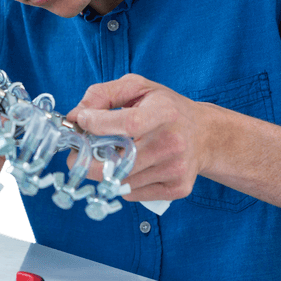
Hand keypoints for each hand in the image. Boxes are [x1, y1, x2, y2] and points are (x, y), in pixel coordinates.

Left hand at [66, 74, 212, 200]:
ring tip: (105, 156)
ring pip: (121, 181)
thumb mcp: (137, 88)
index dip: (97, 125)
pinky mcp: (177, 189)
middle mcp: (173, 143)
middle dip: (88, 159)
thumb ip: (102, 94)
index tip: (81, 121)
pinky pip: (133, 193)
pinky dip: (122, 182)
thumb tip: (76, 116)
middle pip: (119, 162)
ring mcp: (176, 169)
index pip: (128, 124)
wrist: (205, 135)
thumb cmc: (166, 109)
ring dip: (104, 171)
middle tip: (77, 152)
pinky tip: (128, 168)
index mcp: (165, 113)